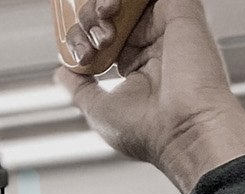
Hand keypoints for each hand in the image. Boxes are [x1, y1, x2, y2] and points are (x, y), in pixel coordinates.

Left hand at [54, 0, 244, 193]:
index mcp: (137, 65)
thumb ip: (79, 87)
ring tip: (103, 19)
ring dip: (103, 3)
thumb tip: (63, 72)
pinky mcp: (181, 11)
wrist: (182, 129)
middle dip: (88, 20)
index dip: (81, 38)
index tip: (81, 56)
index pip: (102, 35)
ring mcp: (167, 26)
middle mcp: (154, 44)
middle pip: (111, 13)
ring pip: (129, 0)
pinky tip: (113, 7)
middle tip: (93, 42)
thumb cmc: (147, 130)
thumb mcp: (98, 109)